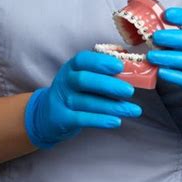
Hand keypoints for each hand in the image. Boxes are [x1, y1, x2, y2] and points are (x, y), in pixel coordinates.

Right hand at [24, 50, 142, 148]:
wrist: (48, 114)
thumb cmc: (75, 92)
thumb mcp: (83, 76)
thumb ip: (102, 70)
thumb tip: (129, 65)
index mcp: (71, 67)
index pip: (83, 59)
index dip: (101, 62)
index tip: (120, 67)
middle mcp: (65, 81)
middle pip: (84, 80)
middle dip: (109, 85)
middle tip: (130, 91)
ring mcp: (62, 100)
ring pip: (87, 102)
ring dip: (112, 106)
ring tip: (133, 110)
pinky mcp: (62, 118)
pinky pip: (82, 119)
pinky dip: (100, 120)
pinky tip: (116, 121)